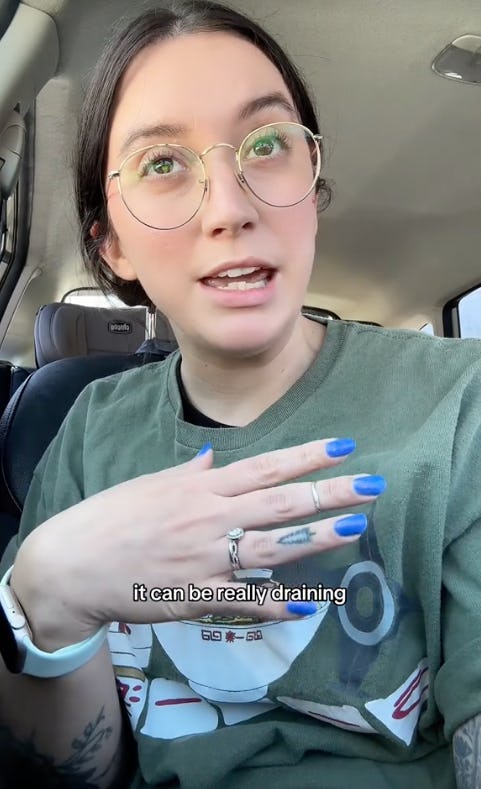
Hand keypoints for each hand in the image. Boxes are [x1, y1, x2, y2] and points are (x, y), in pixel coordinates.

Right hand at [12, 439, 384, 644]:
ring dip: (318, 539)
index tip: (343, 447)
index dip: (306, 456)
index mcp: (199, 487)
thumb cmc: (108, 518)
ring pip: (272, 548)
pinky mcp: (197, 597)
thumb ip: (189, 474)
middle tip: (371, 485)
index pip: (264, 467)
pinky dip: (277, 603)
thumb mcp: (149, 484)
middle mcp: (210, 518)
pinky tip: (309, 604)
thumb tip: (214, 459)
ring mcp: (206, 560)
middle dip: (329, 492)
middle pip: (280, 504)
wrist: (72, 565)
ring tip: (355, 528)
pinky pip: (245, 601)